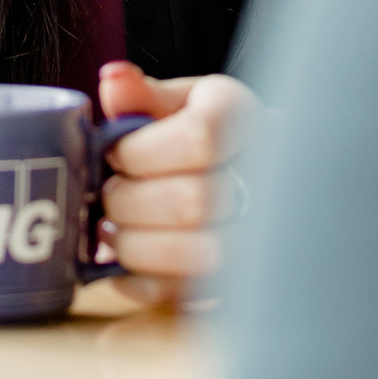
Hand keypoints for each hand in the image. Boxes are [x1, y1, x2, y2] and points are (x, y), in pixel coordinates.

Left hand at [97, 62, 258, 303]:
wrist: (253, 177)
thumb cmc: (209, 135)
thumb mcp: (181, 102)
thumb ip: (143, 96)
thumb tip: (113, 80)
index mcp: (246, 121)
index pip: (199, 139)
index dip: (141, 152)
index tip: (115, 154)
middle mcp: (269, 179)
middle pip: (194, 202)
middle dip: (130, 202)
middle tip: (108, 195)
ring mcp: (263, 238)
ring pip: (198, 256)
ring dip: (135, 246)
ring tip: (112, 230)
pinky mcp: (241, 285)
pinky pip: (192, 299)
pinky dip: (144, 284)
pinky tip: (126, 264)